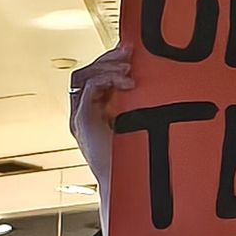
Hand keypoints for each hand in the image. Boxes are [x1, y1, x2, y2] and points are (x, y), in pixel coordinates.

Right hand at [68, 44, 134, 235]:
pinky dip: (106, 80)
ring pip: (83, 76)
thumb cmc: (137, 155)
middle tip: (129, 51)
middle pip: (85, 72)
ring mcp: (79, 117)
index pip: (93, 75)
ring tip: (128, 66)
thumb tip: (157, 80)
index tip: (131, 51)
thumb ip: (137, 103)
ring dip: (106, 66)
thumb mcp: (137, 121)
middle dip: (107, 57)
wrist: (126, 185)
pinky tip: (128, 83)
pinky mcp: (82, 122)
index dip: (109, 60)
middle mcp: (82, 112)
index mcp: (94, 110)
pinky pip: (88, 89)